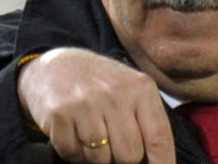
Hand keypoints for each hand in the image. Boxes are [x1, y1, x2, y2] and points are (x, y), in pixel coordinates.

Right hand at [17, 47, 174, 162]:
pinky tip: (74, 131)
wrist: (55, 64)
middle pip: (130, 155)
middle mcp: (115, 94)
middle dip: (122, 157)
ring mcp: (86, 103)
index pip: (159, 137)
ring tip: (91, 132)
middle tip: (113, 141)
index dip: (162, 163)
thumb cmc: (100, 84)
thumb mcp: (131, 92)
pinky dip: (73, 151)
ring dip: (96, 154)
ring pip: (100, 159)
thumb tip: (158, 162)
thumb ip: (147, 123)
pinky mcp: (59, 114)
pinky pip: (72, 154)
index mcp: (141, 88)